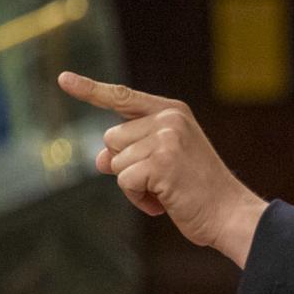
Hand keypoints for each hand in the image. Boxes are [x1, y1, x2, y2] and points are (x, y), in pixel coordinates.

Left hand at [57, 71, 267, 264]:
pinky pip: (124, 181)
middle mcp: (169, 119)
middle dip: (126, 164)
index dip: (90, 89)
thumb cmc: (197, 191)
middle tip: (160, 180)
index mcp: (173, 111)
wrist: (230, 213)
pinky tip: (163, 202)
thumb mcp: (163, 163)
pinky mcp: (161, 162)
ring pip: (116, 162)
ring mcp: (166, 139)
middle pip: (112, 138)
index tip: (63, 79)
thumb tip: (99, 159)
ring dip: (133, 185)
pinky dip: (138, 199)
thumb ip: (131, 151)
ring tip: (166, 192)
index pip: (123, 97)